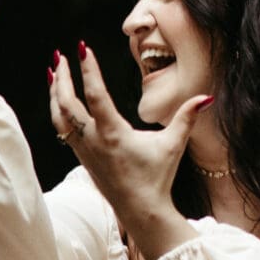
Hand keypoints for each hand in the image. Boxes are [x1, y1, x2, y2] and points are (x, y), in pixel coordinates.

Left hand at [50, 44, 210, 259]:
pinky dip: (58, 111)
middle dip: (62, 78)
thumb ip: (186, 118)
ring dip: (55, 94)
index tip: (82, 48)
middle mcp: (93, 141)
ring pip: (59, 118)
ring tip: (54, 73)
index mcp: (112, 134)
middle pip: (67, 104)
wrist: (140, 210)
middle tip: (60, 55)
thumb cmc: (157, 178)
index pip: (95, 95)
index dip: (88, 70)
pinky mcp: (82, 157)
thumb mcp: (173, 145)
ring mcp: (84, 150)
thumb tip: (205, 97)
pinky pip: (63, 130)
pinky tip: (60, 101)